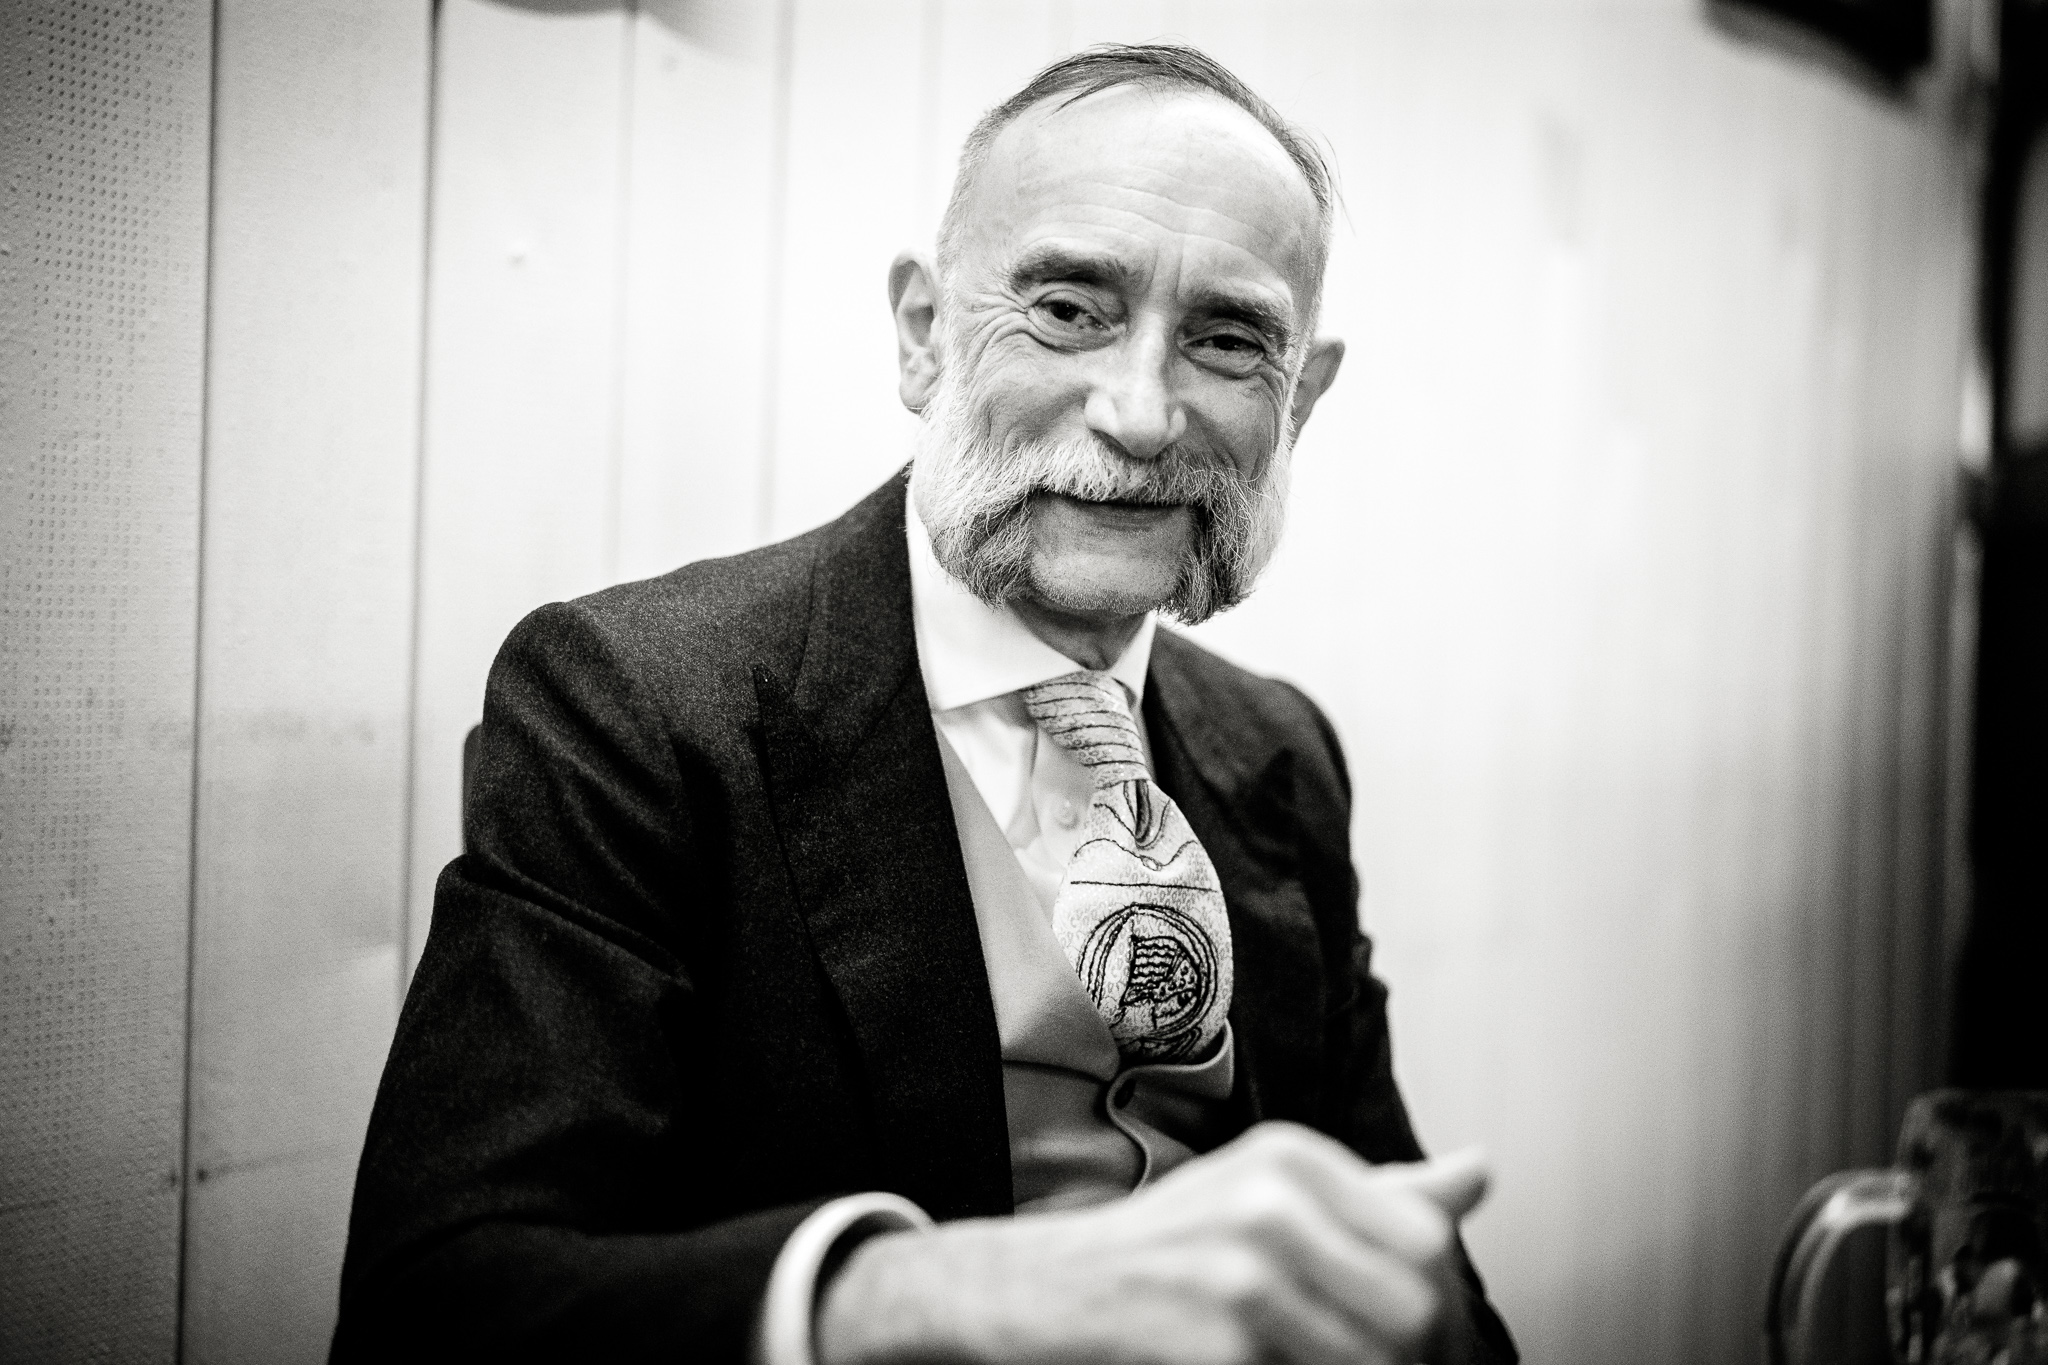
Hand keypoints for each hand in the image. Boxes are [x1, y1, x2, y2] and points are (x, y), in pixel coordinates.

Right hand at [816, 1122, 1489, 1364]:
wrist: (1038, 1293)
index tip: (1438, 1350)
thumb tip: (1480, 1172)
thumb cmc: (1164, 1251)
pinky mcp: (1220, 1345)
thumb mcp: (1266, 1195)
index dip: (1447, 1312)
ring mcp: (1244, 1273)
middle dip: (1426, 1359)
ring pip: (1381, 1358)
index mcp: (1292, 1157)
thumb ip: (1378, 1194)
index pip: (1426, 1243)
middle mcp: (1273, 1200)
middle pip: (1418, 1308)